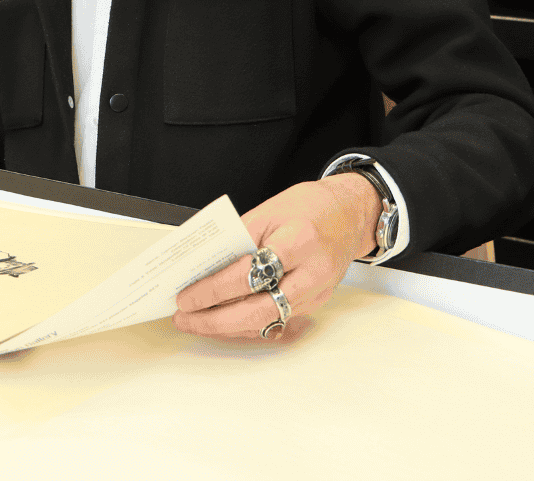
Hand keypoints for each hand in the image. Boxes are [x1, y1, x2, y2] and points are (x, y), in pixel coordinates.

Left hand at [172, 174, 381, 341]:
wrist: (349, 213)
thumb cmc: (307, 207)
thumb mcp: (267, 211)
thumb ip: (238, 241)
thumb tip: (202, 267)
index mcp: (298, 240)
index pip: (249, 274)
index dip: (213, 289)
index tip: (186, 296)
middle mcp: (311, 273)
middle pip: (258, 309)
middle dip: (215, 319)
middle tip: (184, 317)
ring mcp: (316, 293)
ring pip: (266, 321)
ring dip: (227, 327)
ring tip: (196, 322)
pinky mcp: (316, 303)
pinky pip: (277, 320)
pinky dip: (247, 323)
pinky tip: (223, 321)